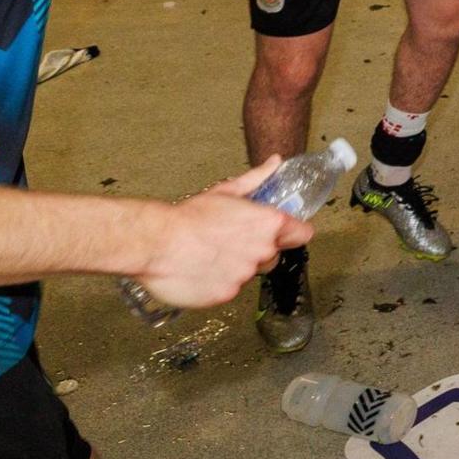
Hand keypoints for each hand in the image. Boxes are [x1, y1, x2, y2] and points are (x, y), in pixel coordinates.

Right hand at [134, 158, 311, 308]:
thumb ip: (257, 179)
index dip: (293, 232)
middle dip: (259, 250)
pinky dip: (219, 282)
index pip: (302, 234)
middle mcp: (262, 251)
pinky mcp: (227, 295)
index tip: (283, 232)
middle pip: (274, 255)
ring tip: (211, 254)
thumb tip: (274, 162)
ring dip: (237, 266)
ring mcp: (245, 276)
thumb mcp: (226, 192)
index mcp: (268, 224)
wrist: (155, 242)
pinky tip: (202, 269)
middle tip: (232, 241)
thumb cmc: (188, 216)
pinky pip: (230, 289)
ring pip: (250, 273)